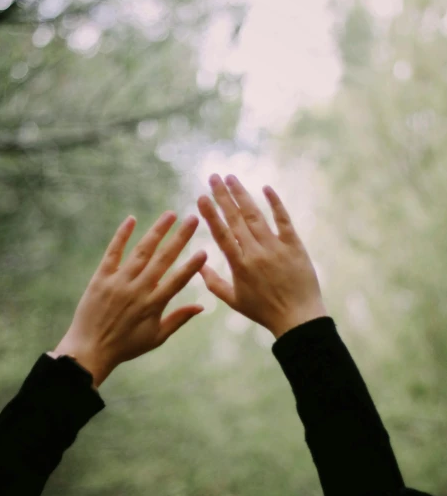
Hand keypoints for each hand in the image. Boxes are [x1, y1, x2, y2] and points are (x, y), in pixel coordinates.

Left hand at [51, 211, 206, 386]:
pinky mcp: (101, 278)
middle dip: (180, 238)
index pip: (177, 281)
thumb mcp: (156, 338)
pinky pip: (113, 252)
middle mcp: (138, 290)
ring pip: (141, 251)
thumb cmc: (126, 346)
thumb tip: (202, 306)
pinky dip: (122, 235)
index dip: (191, 266)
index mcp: (153, 305)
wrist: (89, 350)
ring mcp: (118, 282)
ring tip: (170, 214)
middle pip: (163, 259)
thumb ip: (179, 319)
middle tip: (193, 219)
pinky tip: (132, 219)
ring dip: (157, 231)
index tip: (204, 250)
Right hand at [196, 174, 326, 338]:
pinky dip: (275, 203)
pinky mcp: (294, 246)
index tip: (201, 196)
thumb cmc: (263, 311)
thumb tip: (198, 264)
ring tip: (231, 178)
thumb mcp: (234, 300)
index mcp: (239, 265)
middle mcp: (255, 253)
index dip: (210, 214)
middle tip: (213, 177)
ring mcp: (275, 248)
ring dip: (242, 195)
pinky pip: (283, 220)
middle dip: (223, 196)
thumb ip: (213, 282)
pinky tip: (266, 188)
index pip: (221, 234)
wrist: (298, 318)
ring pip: (256, 215)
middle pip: (236, 219)